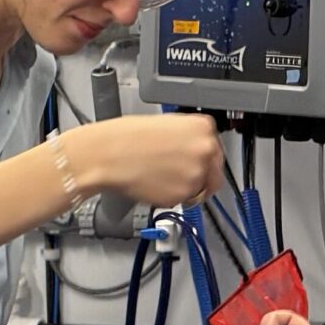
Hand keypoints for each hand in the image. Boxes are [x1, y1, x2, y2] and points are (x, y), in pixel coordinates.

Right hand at [70, 113, 225, 207]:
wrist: (108, 155)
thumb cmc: (127, 137)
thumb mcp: (166, 124)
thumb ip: (188, 137)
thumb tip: (195, 149)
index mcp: (202, 127)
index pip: (216, 148)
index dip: (203, 159)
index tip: (195, 164)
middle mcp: (205, 149)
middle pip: (215, 171)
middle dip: (201, 177)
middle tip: (178, 177)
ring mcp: (197, 173)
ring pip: (200, 188)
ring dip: (185, 188)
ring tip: (159, 177)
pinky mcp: (184, 195)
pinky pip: (183, 200)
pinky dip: (171, 197)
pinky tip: (154, 184)